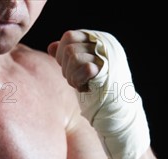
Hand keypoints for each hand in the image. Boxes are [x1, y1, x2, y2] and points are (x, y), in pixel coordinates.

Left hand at [48, 29, 149, 158]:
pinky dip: (78, 81)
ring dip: (71, 76)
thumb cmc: (97, 92)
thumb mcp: (79, 71)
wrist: (116, 112)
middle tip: (76, 81)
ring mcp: (108, 55)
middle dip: (65, 68)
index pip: (69, 36)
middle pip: (68, 46)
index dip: (61, 55)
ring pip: (72, 55)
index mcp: (99, 40)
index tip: (69, 70)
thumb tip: (51, 46)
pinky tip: (85, 89)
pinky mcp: (108, 68)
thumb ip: (67, 58)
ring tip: (81, 86)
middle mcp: (105, 43)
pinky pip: (84, 66)